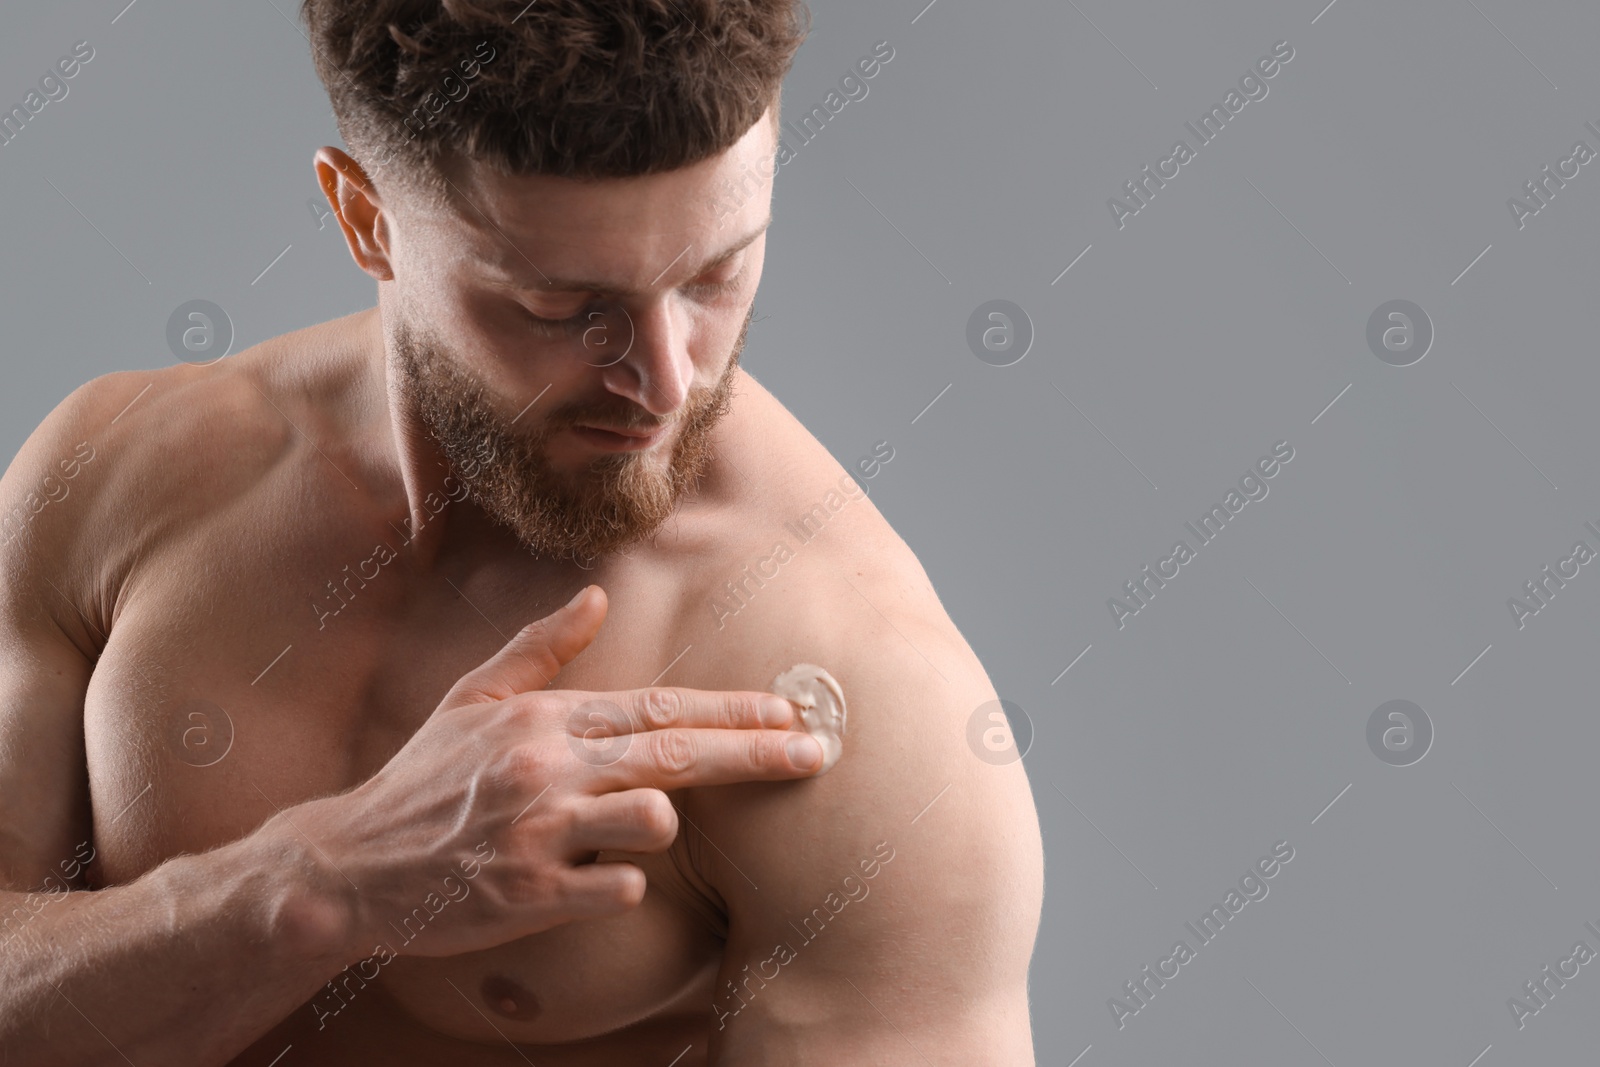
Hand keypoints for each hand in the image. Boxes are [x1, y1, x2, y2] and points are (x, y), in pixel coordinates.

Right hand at [302, 585, 821, 958]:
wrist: (351, 863)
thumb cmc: (423, 780)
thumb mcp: (473, 698)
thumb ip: (542, 649)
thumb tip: (597, 594)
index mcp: (546, 719)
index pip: (661, 708)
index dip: (732, 711)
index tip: (788, 712)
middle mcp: (549, 766)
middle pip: (678, 754)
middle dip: (756, 752)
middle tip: (814, 754)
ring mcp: (539, 830)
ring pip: (651, 817)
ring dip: (663, 825)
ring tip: (632, 828)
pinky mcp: (527, 894)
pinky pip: (614, 889)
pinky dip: (623, 886)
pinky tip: (602, 882)